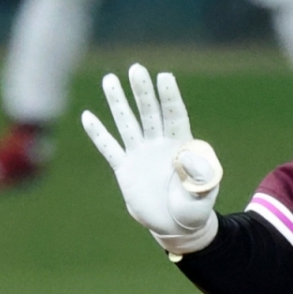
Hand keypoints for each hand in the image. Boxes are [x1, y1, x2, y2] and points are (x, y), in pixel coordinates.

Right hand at [81, 64, 222, 254]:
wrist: (177, 225)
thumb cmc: (195, 207)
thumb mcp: (204, 192)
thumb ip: (200, 175)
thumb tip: (186, 156)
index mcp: (182, 145)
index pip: (175, 115)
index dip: (170, 96)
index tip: (164, 76)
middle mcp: (159, 144)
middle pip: (150, 112)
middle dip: (142, 92)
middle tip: (136, 68)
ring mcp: (140, 154)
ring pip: (127, 123)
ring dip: (118, 103)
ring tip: (109, 79)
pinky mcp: (125, 169)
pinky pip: (110, 148)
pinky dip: (98, 134)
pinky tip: (87, 116)